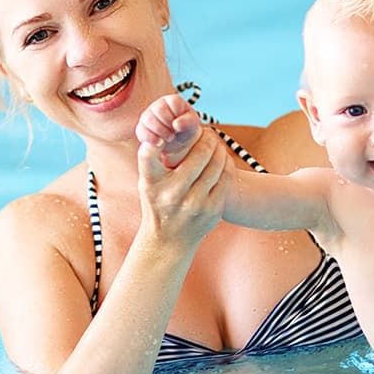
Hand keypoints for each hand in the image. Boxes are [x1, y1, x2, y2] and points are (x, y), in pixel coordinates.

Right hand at [135, 93, 203, 168]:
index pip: (173, 102)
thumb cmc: (185, 129)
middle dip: (169, 124)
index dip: (178, 115)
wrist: (177, 141)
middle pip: (159, 109)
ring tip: (169, 137)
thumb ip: (188, 121)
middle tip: (175, 132)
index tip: (181, 123)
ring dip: (161, 131)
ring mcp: (148, 116)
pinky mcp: (141, 128)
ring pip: (148, 119)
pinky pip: (142, 131)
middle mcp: (158, 105)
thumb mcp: (192, 125)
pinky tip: (160, 143)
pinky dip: (152, 139)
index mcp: (173, 101)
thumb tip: (176, 124)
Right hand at [135, 128, 226, 249]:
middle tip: (207, 132)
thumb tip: (162, 131)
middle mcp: (172, 194)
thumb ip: (152, 159)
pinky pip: (225, 178)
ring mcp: (195, 203)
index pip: (148, 156)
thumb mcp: (147, 183)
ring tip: (216, 143)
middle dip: (206, 138)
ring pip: (216, 164)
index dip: (154, 143)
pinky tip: (222, 159)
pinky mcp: (213, 210)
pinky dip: (226, 165)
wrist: (168, 241)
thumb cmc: (157, 202)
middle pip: (198, 154)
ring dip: (218, 148)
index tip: (165, 134)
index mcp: (152, 184)